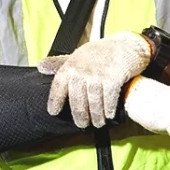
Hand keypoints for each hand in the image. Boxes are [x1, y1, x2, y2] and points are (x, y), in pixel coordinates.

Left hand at [38, 31, 152, 127]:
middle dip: (79, 114)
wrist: (127, 45)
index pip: (58, 85)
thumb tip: (41, 67)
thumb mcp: (78, 54)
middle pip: (76, 98)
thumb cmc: (101, 52)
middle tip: (82, 124)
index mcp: (71, 64)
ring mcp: (98, 74)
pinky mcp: (114, 78)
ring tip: (97, 123)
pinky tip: (108, 115)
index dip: (55, 100)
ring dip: (95, 115)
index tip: (53, 112)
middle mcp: (82, 70)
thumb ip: (60, 63)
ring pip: (93, 101)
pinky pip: (108, 98)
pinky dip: (108, 108)